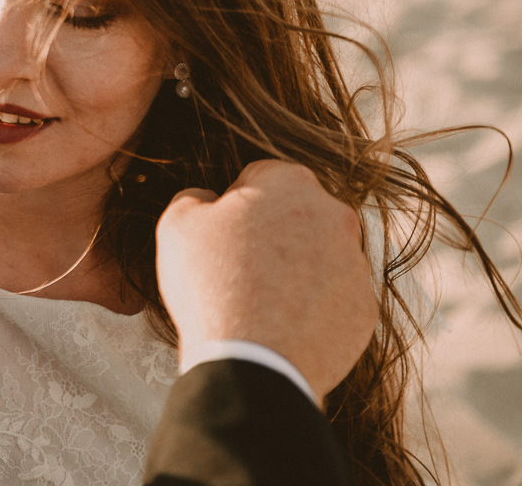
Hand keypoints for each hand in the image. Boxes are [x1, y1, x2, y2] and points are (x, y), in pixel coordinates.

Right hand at [155, 159, 377, 401]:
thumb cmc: (211, 284)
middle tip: (236, 265)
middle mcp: (336, 216)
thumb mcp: (177, 224)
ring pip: (319, 255)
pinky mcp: (364, 311)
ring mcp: (356, 266)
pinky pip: (333, 298)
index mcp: (292, 183)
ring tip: (256, 301)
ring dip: (293, 268)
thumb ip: (194, 197)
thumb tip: (208, 200)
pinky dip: (311, 306)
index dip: (233, 202)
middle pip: (297, 213)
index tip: (219, 232)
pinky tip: (279, 325)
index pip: (260, 176)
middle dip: (271, 231)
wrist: (251, 365)